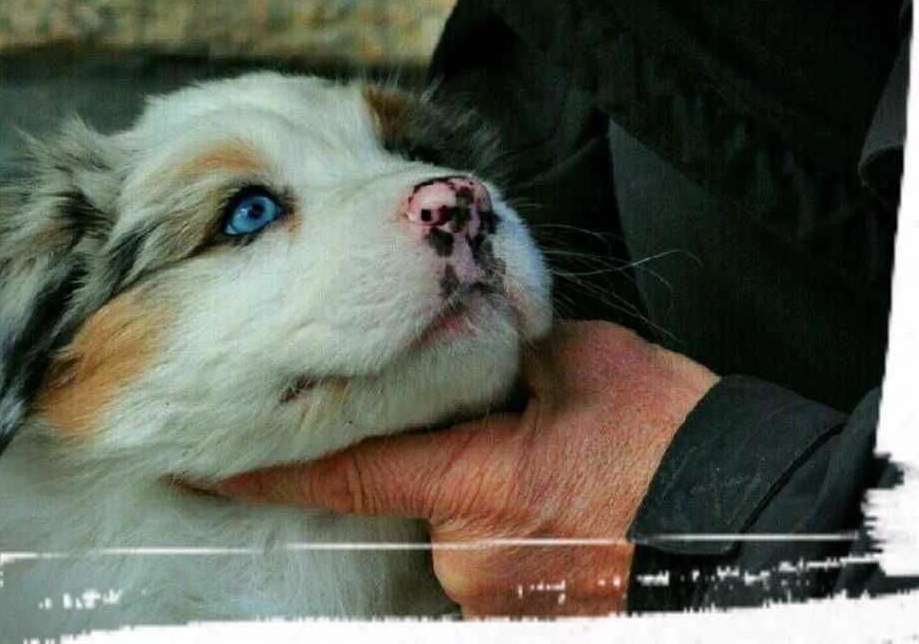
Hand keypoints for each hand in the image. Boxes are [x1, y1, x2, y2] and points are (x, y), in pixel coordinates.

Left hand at [199, 320, 717, 616]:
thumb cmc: (674, 441)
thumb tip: (475, 347)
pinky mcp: (535, 618)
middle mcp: (475, 558)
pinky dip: (516, 529)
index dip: (273, 471)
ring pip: (461, 532)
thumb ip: (508, 357)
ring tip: (561, 468)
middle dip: (445, 457)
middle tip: (515, 428)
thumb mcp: (586, 366)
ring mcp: (504, 601)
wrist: (754, 515)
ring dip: (489, 494)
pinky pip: (497, 563)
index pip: (349, 475)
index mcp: (479, 485)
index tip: (209, 466)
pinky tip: (571, 503)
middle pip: (418, 496)